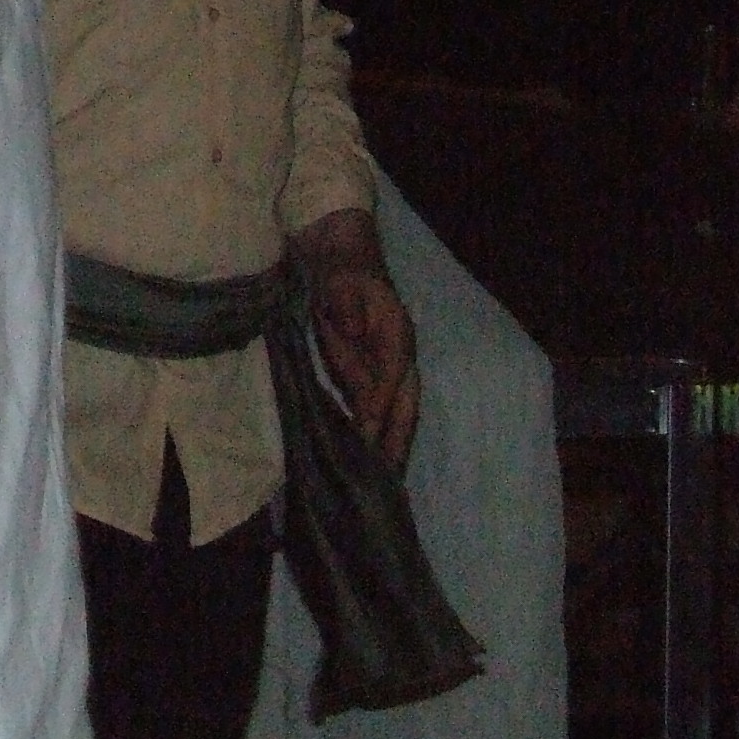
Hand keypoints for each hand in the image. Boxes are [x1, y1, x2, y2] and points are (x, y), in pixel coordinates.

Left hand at [298, 209, 420, 466]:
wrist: (335, 251)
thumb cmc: (341, 268)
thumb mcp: (342, 287)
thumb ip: (347, 315)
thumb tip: (352, 340)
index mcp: (396, 339)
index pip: (391, 385)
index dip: (380, 415)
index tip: (370, 446)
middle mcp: (397, 360)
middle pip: (403, 410)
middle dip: (396, 445)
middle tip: (387, 487)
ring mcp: (382, 367)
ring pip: (392, 415)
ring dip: (387, 446)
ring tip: (379, 485)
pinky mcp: (363, 371)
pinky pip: (370, 408)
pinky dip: (369, 434)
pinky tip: (360, 458)